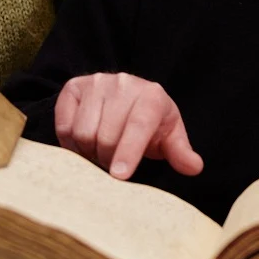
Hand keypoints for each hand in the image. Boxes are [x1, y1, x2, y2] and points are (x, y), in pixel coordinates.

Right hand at [54, 72, 202, 179]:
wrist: (129, 98)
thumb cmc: (152, 122)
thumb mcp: (170, 136)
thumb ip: (180, 152)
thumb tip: (194, 167)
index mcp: (152, 95)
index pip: (138, 126)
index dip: (128, 152)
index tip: (119, 176)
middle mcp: (124, 83)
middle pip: (106, 135)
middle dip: (108, 159)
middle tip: (112, 164)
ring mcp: (97, 82)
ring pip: (83, 132)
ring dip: (89, 152)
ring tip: (99, 152)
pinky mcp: (74, 87)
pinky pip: (64, 126)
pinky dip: (71, 144)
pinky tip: (84, 144)